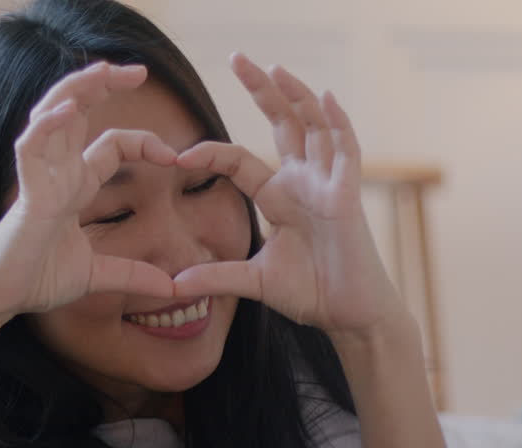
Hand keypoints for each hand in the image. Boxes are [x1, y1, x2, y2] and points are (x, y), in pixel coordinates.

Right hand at [0, 61, 177, 319]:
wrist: (0, 299)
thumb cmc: (36, 280)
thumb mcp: (96, 276)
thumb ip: (133, 275)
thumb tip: (174, 290)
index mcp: (74, 186)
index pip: (111, 145)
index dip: (143, 141)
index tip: (175, 156)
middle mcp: (58, 174)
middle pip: (78, 112)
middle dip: (105, 84)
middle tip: (139, 70)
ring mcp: (40, 180)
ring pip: (52, 116)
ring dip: (76, 90)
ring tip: (103, 70)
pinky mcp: (26, 196)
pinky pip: (30, 149)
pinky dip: (45, 127)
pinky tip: (67, 110)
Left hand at [172, 53, 405, 335]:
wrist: (350, 316)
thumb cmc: (312, 294)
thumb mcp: (253, 282)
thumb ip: (216, 277)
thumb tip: (172, 285)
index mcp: (279, 198)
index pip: (239, 162)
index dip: (210, 154)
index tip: (177, 156)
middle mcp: (303, 183)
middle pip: (282, 124)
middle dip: (262, 91)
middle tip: (237, 58)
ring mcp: (328, 185)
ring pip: (313, 127)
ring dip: (295, 95)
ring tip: (274, 68)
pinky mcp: (348, 196)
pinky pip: (345, 151)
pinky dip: (337, 122)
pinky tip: (324, 97)